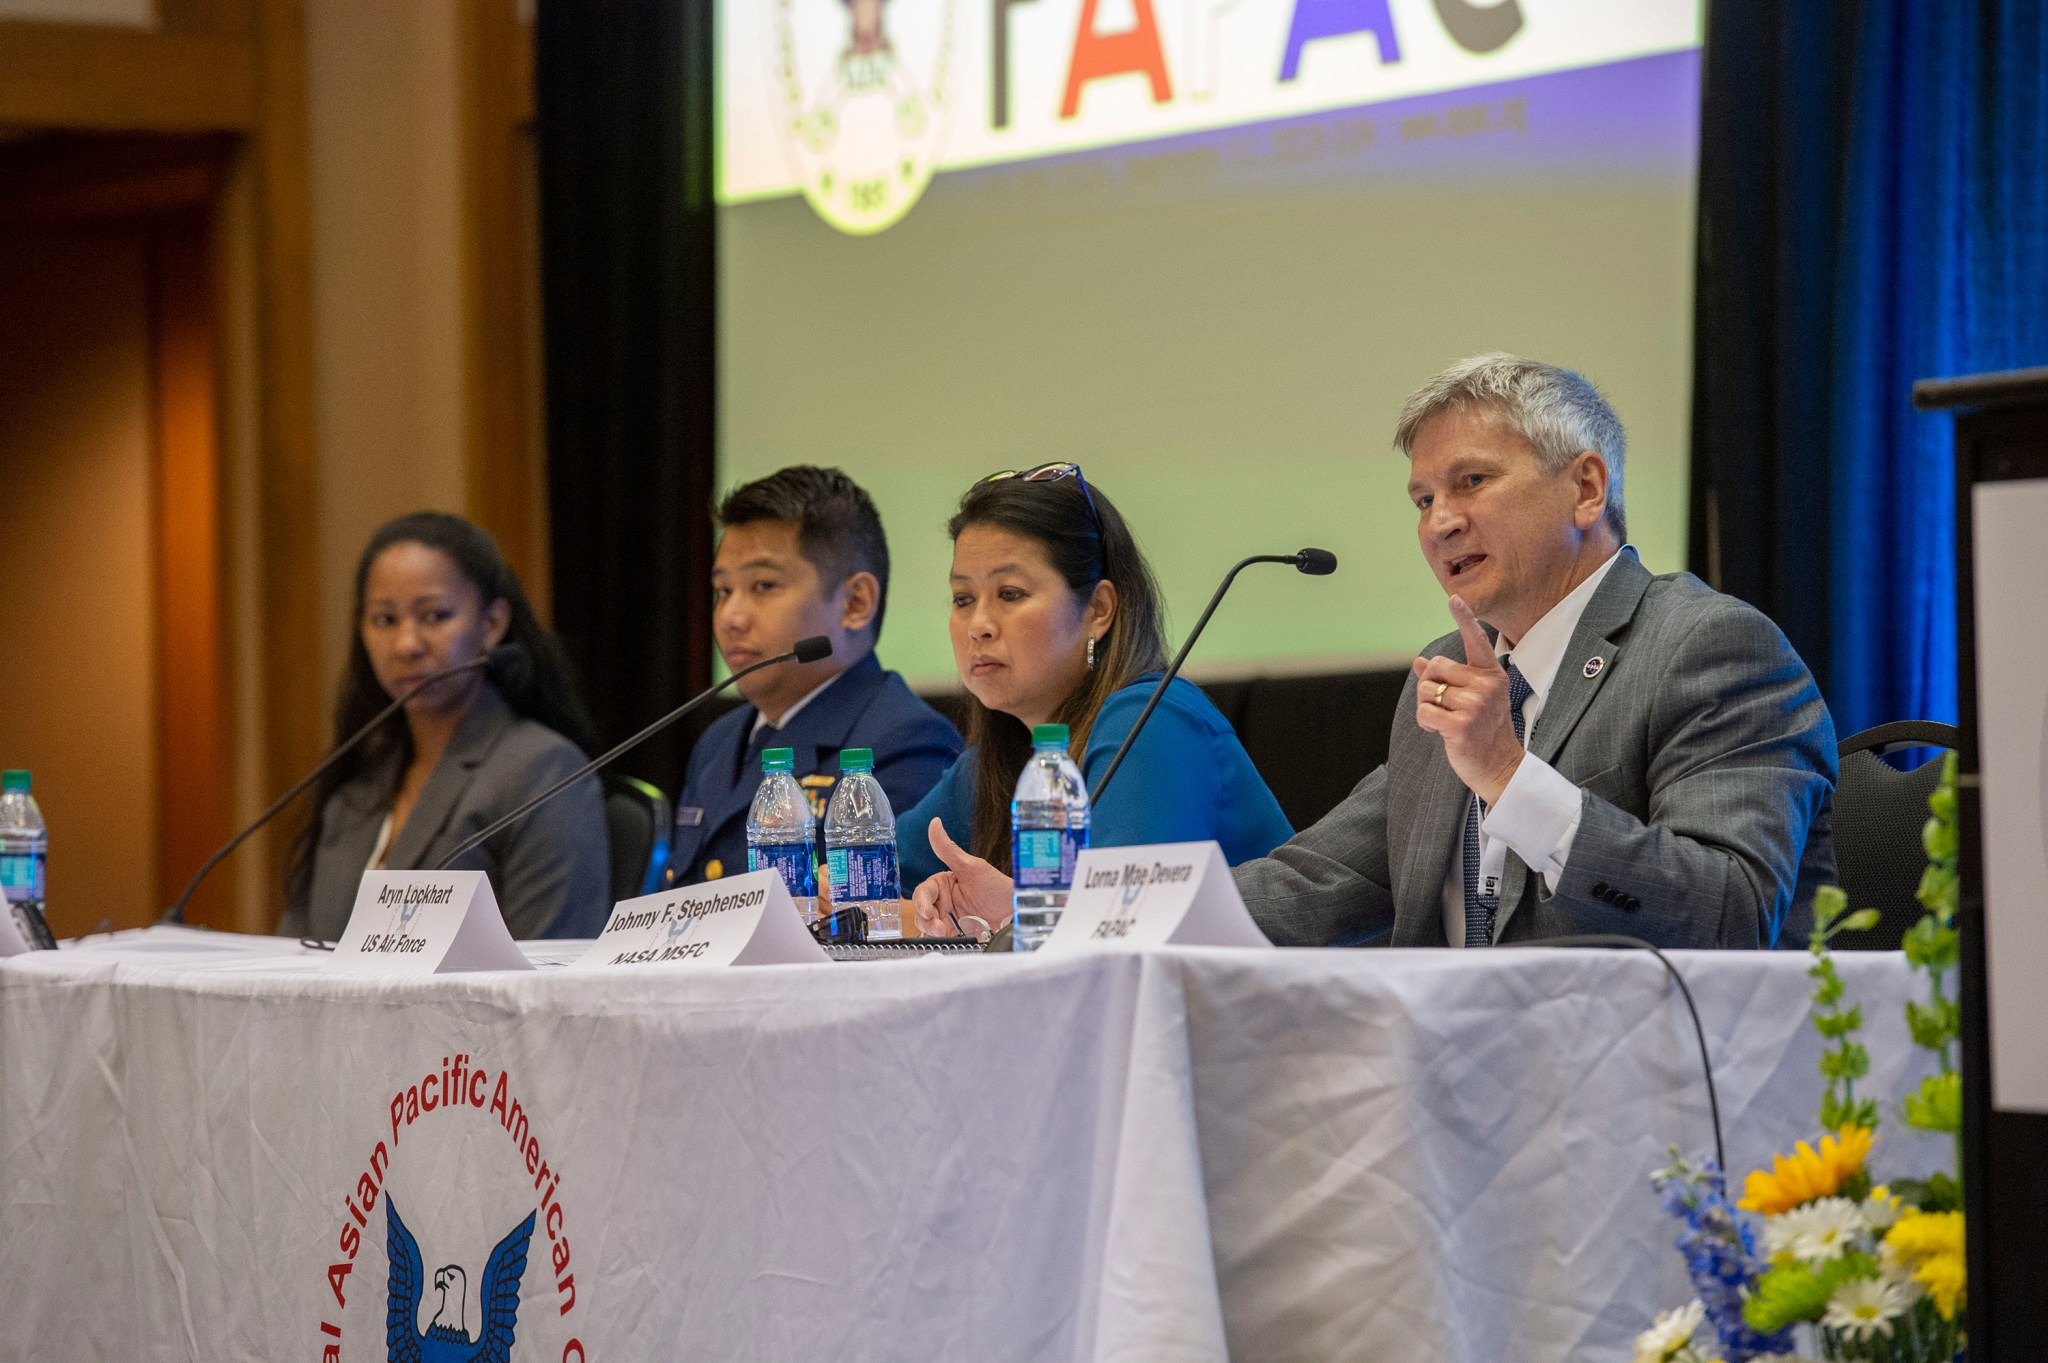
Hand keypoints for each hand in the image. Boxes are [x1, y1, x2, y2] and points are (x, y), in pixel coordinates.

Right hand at [910, 818, 1013, 938]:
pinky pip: (939, 938)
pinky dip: (940, 938)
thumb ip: (948, 849)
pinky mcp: (955, 933)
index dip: (922, 902)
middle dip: (927, 919)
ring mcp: (949, 918)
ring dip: (932, 930)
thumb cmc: (997, 887)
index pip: (924, 892)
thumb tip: (934, 823)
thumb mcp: (972, 868)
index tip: (929, 911)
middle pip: (921, 911)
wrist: (1016, 913)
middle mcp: (943, 900)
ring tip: (946, 933)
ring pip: (927, 925)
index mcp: (944, 883)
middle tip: (939, 927)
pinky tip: (950, 937)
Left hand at [1412, 594, 1524, 805]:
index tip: (1454, 599)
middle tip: (1447, 707)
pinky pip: (1424, 711)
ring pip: (1426, 690)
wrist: (1500, 767)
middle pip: (1436, 668)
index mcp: (1491, 675)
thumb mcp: (1472, 699)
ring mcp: (1476, 706)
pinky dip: (1425, 722)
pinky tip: (1441, 731)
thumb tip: (1419, 662)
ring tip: (1447, 721)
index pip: (1476, 641)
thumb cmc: (1484, 730)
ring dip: (1428, 708)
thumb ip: (1448, 679)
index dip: (1464, 618)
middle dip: (1431, 686)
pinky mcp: (1462, 725)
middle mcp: (1486, 686)